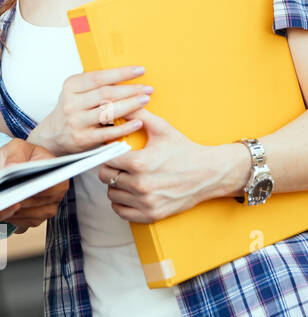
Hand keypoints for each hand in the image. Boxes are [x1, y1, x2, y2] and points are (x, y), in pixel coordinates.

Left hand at [0, 139, 68, 231]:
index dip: (32, 192)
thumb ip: (15, 156)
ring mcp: (46, 209)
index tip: (15, 192)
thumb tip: (12, 167)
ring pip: (29, 218)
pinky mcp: (33, 218)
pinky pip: (22, 225)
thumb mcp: (16, 148)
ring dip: (12, 215)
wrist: (14, 164)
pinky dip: (9, 221)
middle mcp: (56, 196)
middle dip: (18, 205)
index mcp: (58, 177)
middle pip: (38, 207)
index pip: (48, 189)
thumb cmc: (20, 155)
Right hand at [28, 66, 150, 154]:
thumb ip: (93, 83)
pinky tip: (138, 122)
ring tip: (145, 100)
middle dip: (130, 90)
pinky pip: (108, 132)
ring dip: (130, 105)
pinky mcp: (83, 138)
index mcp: (70, 87)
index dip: (121, 73)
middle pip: (106, 94)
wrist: (53, 135)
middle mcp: (71, 103)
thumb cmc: (71, 111)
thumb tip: (124, 72)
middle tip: (147, 88)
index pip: (98, 77)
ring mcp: (76, 121)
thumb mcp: (75, 92)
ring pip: (108, 111)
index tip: (139, 70)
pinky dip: (125, 127)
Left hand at [98, 108, 250, 221]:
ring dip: (116, 187)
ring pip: (112, 195)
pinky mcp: (152, 214)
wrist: (210, 173)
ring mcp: (146, 202)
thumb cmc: (184, 149)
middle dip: (111, 170)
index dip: (108, 155)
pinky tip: (131, 193)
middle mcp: (141, 185)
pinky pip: (121, 212)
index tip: (114, 153)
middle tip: (122, 165)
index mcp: (139, 163)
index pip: (105, 160)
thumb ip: (137, 114)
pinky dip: (122, 203)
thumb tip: (116, 101)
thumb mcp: (161, 128)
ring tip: (128, 178)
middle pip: (106, 178)